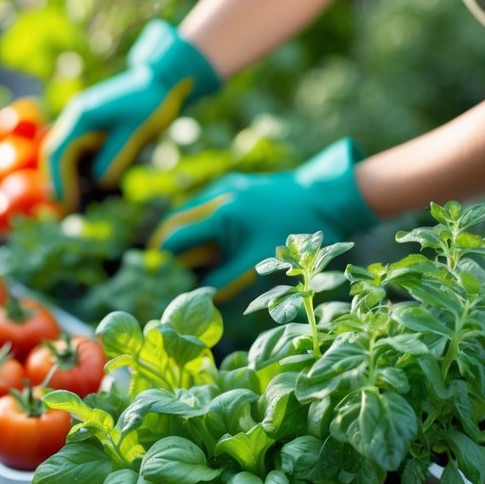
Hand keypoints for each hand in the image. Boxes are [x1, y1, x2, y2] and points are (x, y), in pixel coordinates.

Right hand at [42, 20, 219, 211]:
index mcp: (82, 115)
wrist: (163, 81)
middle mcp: (76, 118)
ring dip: (68, 179)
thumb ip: (117, 158)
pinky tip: (90, 189)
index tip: (64, 205)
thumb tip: (99, 183)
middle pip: (55, 156)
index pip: (59, 153)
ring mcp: (82, 122)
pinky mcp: (92, 129)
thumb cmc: (152, 103)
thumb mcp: (138, 134)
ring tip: (76, 206)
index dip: (59, 181)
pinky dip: (81, 172)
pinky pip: (79, 154)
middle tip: (64, 213)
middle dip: (58, 183)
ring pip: (65, 156)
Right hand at [149, 138, 376, 301]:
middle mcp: (217, 195)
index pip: (173, 240)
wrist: (328, 197)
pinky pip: (206, 206)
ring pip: (189, 213)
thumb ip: (225, 281)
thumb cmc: (298, 233)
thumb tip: (198, 299)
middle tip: (161, 272)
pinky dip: (200, 225)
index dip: (161, 262)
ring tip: (184, 262)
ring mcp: (225, 186)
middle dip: (166, 248)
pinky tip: (210, 244)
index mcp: (220, 215)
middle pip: (174, 223)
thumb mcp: (260, 264)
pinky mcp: (235, 184)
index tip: (155, 280)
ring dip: (183, 236)